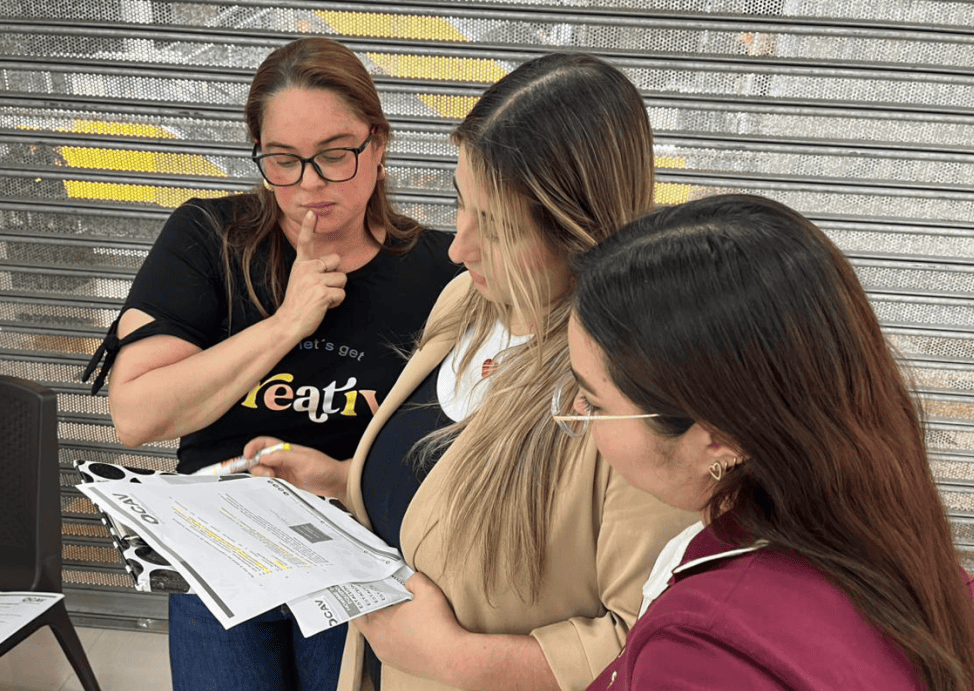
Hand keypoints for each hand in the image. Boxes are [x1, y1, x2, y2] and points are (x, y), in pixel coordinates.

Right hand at [246, 436, 348, 502]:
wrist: (337, 483)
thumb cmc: (325, 468)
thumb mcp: (304, 460)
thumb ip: (283, 457)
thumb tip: (263, 456)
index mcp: (285, 449)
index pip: (263, 444)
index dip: (252, 447)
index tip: (247, 456)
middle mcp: (282, 460)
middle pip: (258, 460)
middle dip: (256, 467)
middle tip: (268, 474)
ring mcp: (283, 473)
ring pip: (262, 474)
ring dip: (263, 478)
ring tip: (274, 481)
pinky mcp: (285, 485)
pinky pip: (270, 485)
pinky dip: (268, 487)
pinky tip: (274, 489)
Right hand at [275, 210, 346, 339]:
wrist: (288, 321)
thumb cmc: (297, 302)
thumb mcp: (300, 280)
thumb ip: (313, 269)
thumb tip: (333, 262)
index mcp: (301, 264)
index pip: (304, 242)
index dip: (308, 227)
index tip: (311, 213)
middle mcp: (307, 268)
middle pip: (336, 261)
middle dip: (335, 275)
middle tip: (321, 287)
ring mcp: (314, 280)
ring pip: (342, 279)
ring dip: (336, 291)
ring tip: (321, 298)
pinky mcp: (322, 293)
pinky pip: (341, 294)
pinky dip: (336, 302)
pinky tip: (323, 305)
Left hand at [353, 572, 467, 683]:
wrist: (453, 658)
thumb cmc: (439, 625)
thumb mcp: (427, 590)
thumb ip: (412, 579)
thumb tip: (407, 578)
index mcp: (378, 624)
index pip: (357, 609)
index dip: (361, 597)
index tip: (366, 588)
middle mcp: (378, 643)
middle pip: (367, 622)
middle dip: (374, 608)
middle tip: (383, 595)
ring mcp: (388, 656)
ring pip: (379, 635)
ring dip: (385, 623)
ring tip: (398, 610)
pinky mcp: (400, 664)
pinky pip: (390, 646)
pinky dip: (395, 636)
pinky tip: (409, 628)